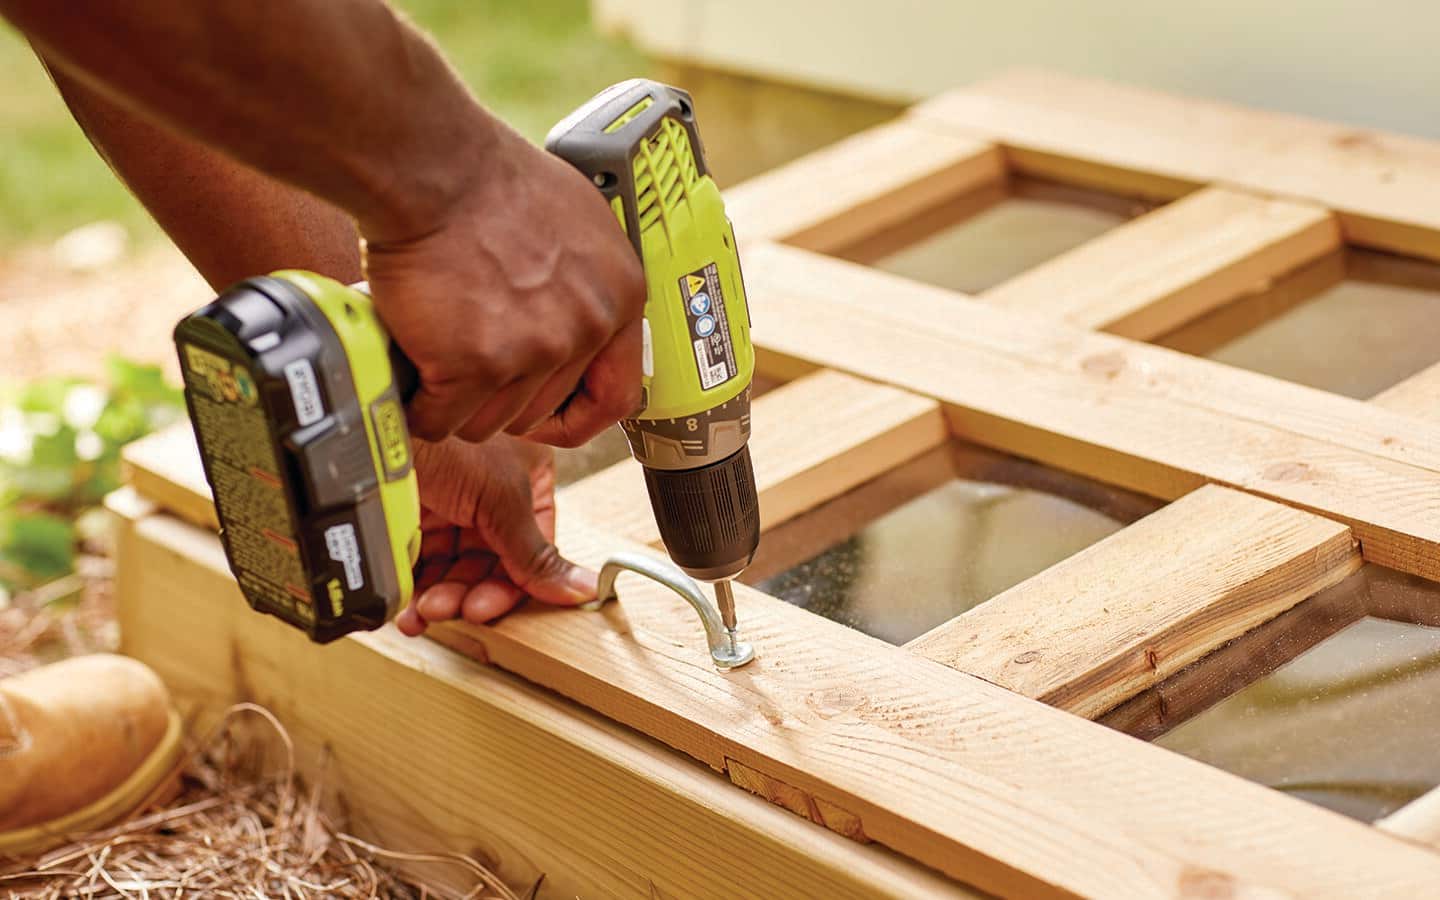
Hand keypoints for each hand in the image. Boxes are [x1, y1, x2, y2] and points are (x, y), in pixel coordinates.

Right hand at [364, 126, 645, 447]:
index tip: (546, 417)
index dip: (575, 416)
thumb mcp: (577, 222)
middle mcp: (585, 329)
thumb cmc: (490, 180)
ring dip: (456, 402)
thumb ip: (585, 283)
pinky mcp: (475, 363)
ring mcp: (532, 349)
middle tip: (465, 361)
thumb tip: (577, 319)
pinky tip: (409, 380)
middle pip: (539, 411)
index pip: (616, 396)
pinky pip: (441, 419)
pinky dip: (419, 408)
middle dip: (497, 396)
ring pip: (490, 422)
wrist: (435, 167)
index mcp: (620, 299)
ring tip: (434, 359)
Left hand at [395, 434, 595, 636]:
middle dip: (465, 592)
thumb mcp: (502, 497)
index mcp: (527, 478)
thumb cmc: (443, 438)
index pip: (530, 547)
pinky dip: (412, 588)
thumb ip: (536, 553)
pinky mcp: (412, 513)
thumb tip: (581, 589)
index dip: (509, 584)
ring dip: (438, 596)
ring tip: (421, 609)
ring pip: (451, 567)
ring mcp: (449, 501)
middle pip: (488, 562)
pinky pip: (419, 562)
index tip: (485, 609)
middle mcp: (491, 492)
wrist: (374, 424)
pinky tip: (404, 605)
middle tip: (446, 608)